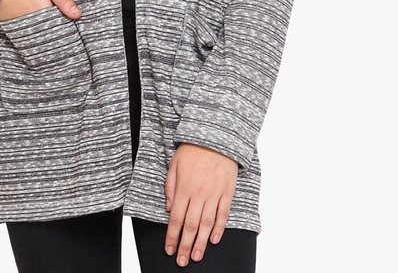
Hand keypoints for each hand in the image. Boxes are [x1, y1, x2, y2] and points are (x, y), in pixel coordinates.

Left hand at [163, 142, 237, 265]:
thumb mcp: (174, 164)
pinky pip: (223, 214)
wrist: (216, 136)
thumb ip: (170, 187)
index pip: (176, 218)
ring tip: (197, 257)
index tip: (169, 250)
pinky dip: (219, 228)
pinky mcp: (227, 192)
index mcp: (184, 187)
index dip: (172, 236)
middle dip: (186, 246)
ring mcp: (214, 193)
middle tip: (182, 261)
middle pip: (191, 225)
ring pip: (207, 224)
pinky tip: (214, 240)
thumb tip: (169, 209)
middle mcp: (199, 193)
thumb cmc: (192, 150)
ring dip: (201, 242)